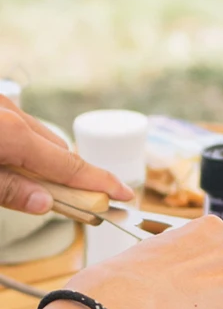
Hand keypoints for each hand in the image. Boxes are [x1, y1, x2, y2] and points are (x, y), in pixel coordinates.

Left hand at [0, 98, 133, 212]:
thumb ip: (11, 191)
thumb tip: (45, 203)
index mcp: (14, 134)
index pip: (70, 165)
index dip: (101, 182)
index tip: (125, 194)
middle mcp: (14, 113)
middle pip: (57, 149)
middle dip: (65, 176)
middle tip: (67, 204)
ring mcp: (3, 104)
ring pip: (39, 135)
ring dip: (41, 159)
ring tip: (23, 182)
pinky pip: (20, 125)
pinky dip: (24, 145)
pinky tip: (8, 159)